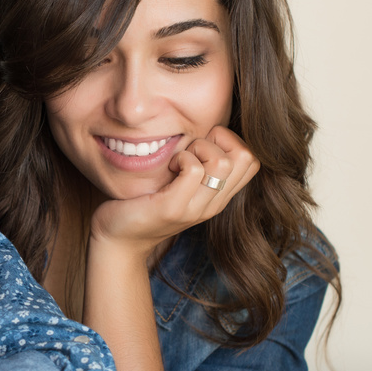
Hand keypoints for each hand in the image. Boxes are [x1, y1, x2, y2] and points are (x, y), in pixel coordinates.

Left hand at [90, 125, 259, 261]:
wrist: (118, 239)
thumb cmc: (144, 204)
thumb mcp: (180, 185)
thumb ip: (199, 166)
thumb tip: (207, 131)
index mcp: (219, 197)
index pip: (253, 160)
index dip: (231, 141)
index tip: (202, 146)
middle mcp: (214, 204)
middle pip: (246, 157)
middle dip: (219, 140)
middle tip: (192, 149)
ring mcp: (196, 209)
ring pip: (222, 163)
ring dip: (198, 148)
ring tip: (179, 159)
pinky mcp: (173, 208)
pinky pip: (193, 170)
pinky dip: (181, 158)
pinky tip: (168, 167)